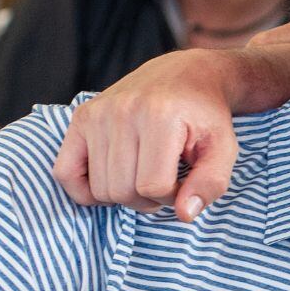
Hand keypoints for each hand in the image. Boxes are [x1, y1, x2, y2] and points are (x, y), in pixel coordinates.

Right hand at [50, 50, 242, 220]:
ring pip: (99, 188)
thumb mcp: (224, 148)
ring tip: (144, 177)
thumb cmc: (206, 116)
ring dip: (124, 195)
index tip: (184, 183)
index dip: (172, 197)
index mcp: (160, 116)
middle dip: (148, 199)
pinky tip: (113, 181)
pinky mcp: (81, 117)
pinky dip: (84, 190)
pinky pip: (65, 172)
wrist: (186, 76)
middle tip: (165, 182)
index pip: (153, 186)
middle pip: (122, 191)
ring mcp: (97, 113)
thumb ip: (210, 183)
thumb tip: (184, 215)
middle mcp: (122, 111)